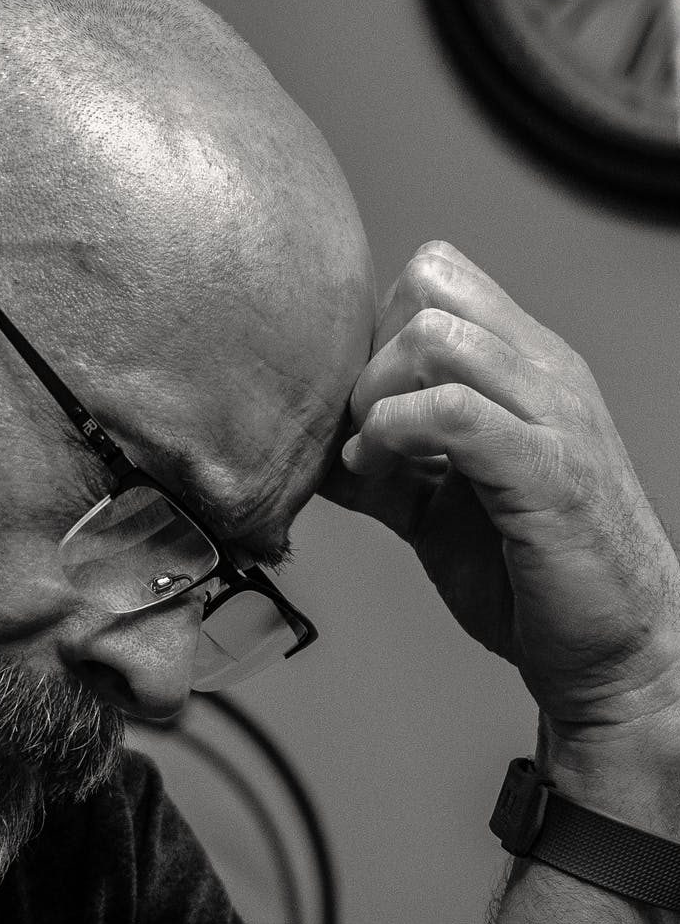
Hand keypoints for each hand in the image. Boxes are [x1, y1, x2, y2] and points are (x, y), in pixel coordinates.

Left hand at [320, 242, 679, 804]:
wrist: (611, 647)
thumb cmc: (528, 570)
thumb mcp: (436, 502)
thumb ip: (382, 464)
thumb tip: (311, 449)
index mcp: (522, 365)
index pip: (434, 276)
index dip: (374, 331)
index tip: (361, 405)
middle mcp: (542, 371)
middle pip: (426, 287)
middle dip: (367, 356)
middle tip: (361, 429)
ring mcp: (550, 414)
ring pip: (432, 337)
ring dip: (375, 396)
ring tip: (372, 456)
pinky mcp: (545, 470)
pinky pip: (449, 412)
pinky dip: (391, 436)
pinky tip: (379, 476)